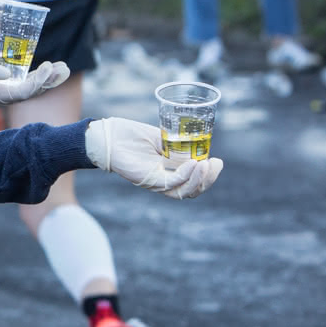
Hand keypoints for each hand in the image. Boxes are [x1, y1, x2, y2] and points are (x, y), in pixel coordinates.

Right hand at [0, 47, 69, 105]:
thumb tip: (8, 74)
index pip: (22, 93)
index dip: (37, 82)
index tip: (48, 67)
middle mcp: (1, 98)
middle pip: (31, 93)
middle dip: (49, 82)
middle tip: (64, 68)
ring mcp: (2, 93)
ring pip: (30, 89)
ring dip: (47, 80)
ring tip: (63, 68)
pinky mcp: (2, 85)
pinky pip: (24, 84)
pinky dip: (37, 77)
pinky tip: (47, 70)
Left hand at [85, 118, 221, 198]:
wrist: (107, 135)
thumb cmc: (131, 135)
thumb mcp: (161, 138)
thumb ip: (177, 143)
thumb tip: (198, 145)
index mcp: (168, 171)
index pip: (193, 182)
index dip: (208, 176)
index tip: (218, 162)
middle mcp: (163, 180)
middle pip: (191, 191)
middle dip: (208, 180)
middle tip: (215, 164)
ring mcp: (155, 182)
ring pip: (183, 191)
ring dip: (199, 180)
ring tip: (205, 165)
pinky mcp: (146, 179)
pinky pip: (170, 182)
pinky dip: (184, 175)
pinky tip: (192, 164)